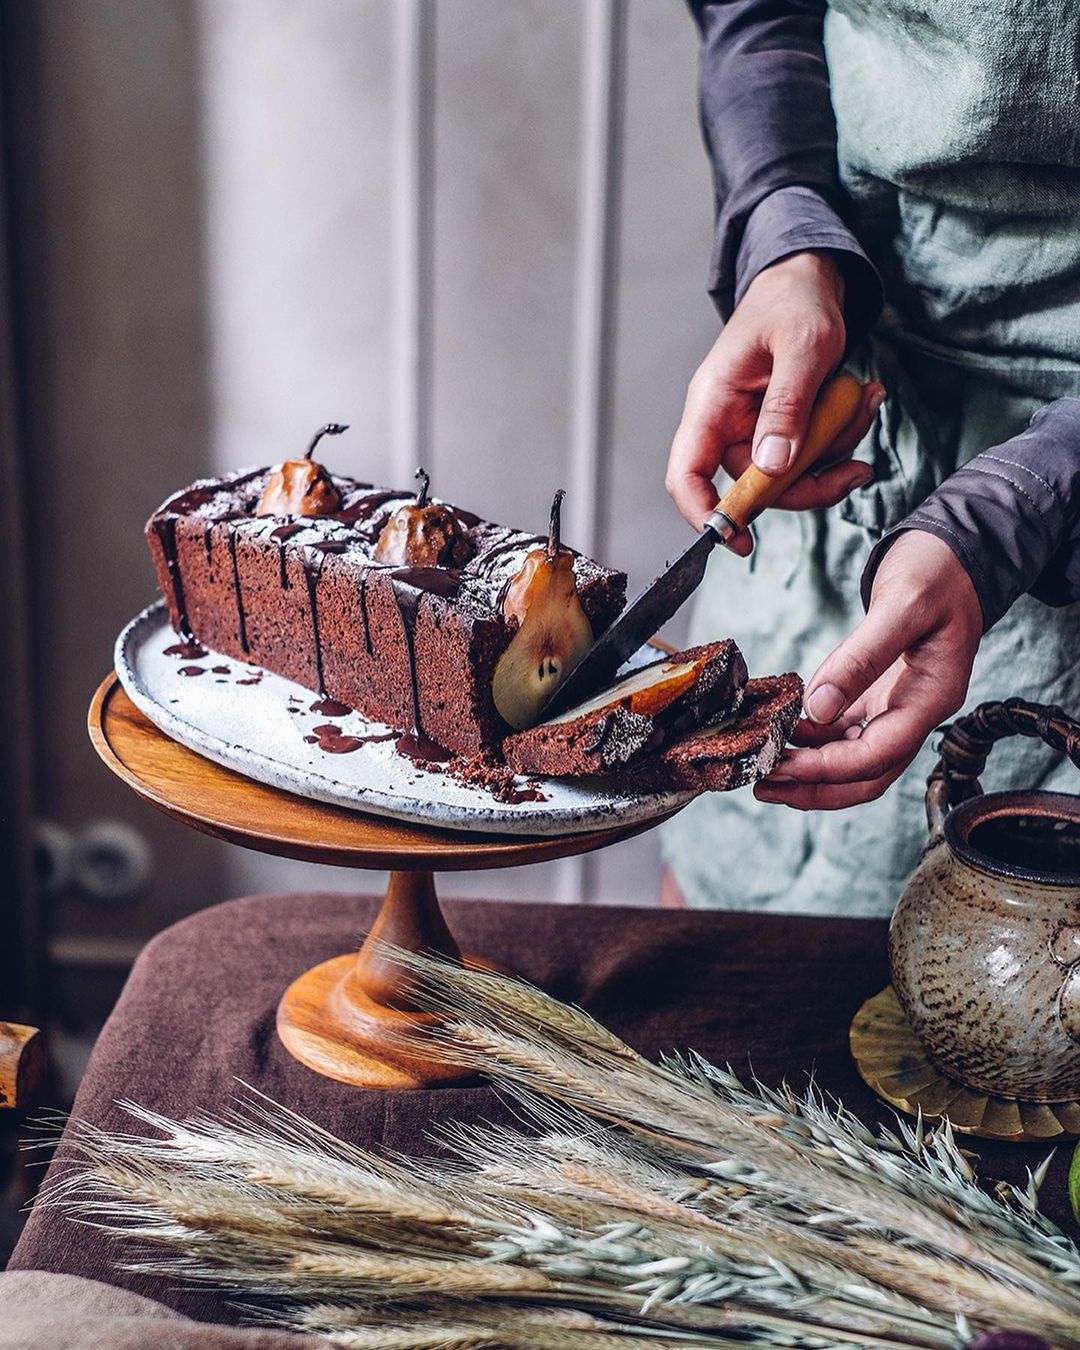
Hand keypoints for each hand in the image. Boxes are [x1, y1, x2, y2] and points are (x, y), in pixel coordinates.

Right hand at [666, 251, 884, 554]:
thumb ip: (788, 407)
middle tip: (856, 468)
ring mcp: (753, 430)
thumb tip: (772, 467)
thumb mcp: (803, 348)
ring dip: (834, 453)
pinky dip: (840, 438)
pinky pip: (808, 456)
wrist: (808, 280)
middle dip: (810, 482)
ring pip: (789, 476)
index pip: (687, 474)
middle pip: (754, 488)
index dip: (705, 514)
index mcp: (713, 403)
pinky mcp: (780, 430)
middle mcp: (726, 424)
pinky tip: (860, 401)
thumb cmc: (795, 303)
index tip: (739, 541)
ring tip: (863, 402)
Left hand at [754, 531, 981, 809]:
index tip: (781, 767)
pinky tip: (780, 736)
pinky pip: (844, 731)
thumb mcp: (902, 604)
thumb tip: (817, 708)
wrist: (954, 555)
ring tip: (762, 769)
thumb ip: (862, 657)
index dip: (827, 769)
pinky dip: (812, 740)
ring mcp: (897, 706)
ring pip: (854, 758)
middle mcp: (916, 711)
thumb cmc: (937, 572)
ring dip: (809, 771)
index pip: (877, 755)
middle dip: (815, 788)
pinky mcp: (878, 694)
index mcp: (932, 698)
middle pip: (866, 775)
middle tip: (762, 785)